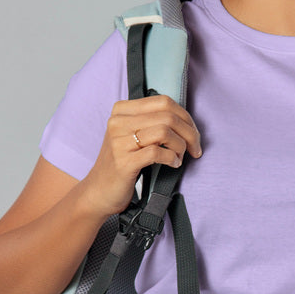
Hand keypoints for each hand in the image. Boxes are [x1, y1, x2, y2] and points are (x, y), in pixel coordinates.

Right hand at [84, 95, 202, 217]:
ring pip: (164, 132)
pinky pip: (157, 152)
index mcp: (122, 110)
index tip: (193, 132)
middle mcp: (118, 122)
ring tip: (180, 157)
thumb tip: (186, 120)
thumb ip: (152, 122)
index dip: (185, 116)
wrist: (99, 191)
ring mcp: (119, 142)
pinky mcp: (124, 162)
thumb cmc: (122, 162)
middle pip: (167, 116)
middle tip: (195, 148)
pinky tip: (173, 164)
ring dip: (180, 146)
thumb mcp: (132, 135)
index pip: (163, 102)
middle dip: (189, 133)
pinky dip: (172, 158)